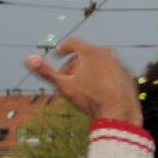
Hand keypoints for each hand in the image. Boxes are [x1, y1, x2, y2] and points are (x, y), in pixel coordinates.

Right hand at [25, 39, 141, 125]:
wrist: (120, 114)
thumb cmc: (91, 99)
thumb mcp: (65, 85)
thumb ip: (46, 72)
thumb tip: (27, 58)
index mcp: (91, 52)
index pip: (73, 43)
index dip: (63, 48)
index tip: (58, 54)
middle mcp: (108, 54)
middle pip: (87, 54)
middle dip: (75, 62)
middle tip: (68, 76)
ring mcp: (120, 65)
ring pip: (102, 63)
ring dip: (91, 69)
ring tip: (83, 83)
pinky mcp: (129, 77)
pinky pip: (113, 72)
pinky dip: (105, 77)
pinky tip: (100, 89)